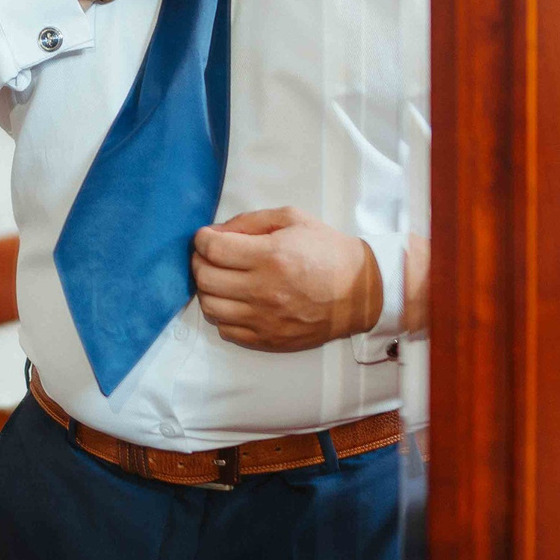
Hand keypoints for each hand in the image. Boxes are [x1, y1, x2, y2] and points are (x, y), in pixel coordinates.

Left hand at [191, 207, 381, 351]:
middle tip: (209, 256)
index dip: (201, 239)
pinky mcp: (268, 339)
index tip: (206, 238)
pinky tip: (235, 301)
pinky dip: (223, 314)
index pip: (212, 249)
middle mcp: (264, 291)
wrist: (360, 292)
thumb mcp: (292, 219)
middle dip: (199, 262)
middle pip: (205, 279)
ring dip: (208, 290)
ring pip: (210, 307)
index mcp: (270, 257)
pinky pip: (226, 330)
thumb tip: (215, 233)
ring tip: (221, 279)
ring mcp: (264, 319)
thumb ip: (250, 222)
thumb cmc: (326, 251)